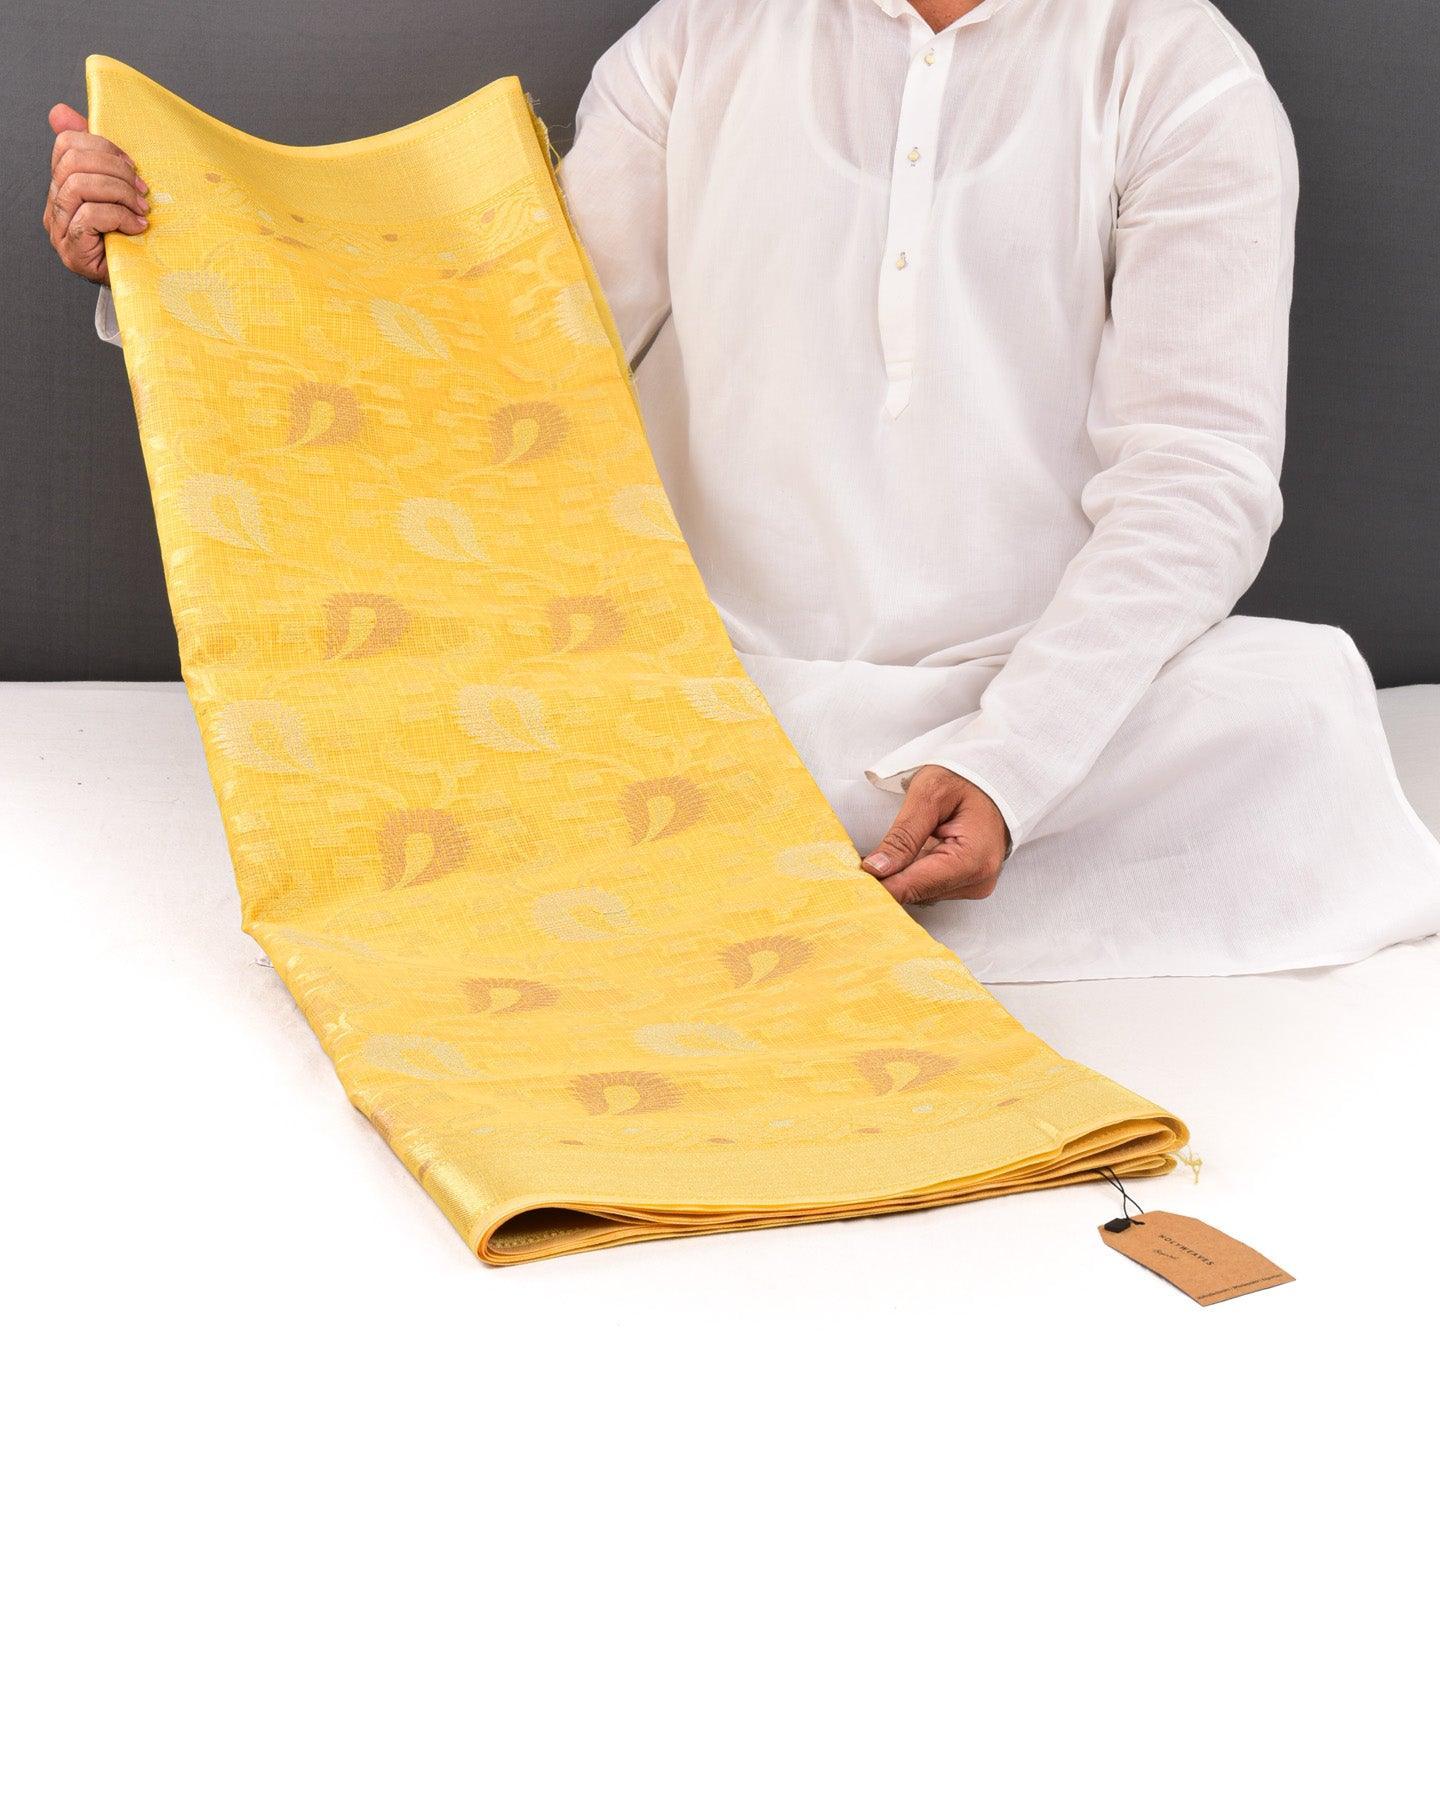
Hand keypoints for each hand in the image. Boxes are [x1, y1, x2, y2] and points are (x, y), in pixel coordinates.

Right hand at [43, 102, 148, 285]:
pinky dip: (119, 216)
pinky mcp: (72, 250)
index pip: (66, 145)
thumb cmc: (128, 235)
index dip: (101, 146)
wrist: (137, 281)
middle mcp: (55, 205)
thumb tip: (59, 111)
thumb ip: (96, 154)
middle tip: (141, 188)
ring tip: (141, 207)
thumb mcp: (116, 190)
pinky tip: (136, 226)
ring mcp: (60, 229)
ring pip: (79, 186)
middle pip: (73, 162)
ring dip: (119, 192)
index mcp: (63, 185)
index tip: (131, 165)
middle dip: (114, 170)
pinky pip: (89, 216)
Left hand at [861, 765, 1009, 903]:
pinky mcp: (967, 883)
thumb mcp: (929, 795)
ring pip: (921, 892)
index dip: (881, 886)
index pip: (916, 886)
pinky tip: (902, 856)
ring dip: (899, 875)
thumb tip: (876, 869)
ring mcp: (974, 885)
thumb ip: (903, 835)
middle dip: (887, 878)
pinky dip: (912, 872)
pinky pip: (930, 886)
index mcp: (972, 860)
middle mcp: (977, 880)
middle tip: (857, 862)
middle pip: (917, 892)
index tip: (850, 882)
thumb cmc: (966, 779)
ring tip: (881, 854)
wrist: (995, 778)